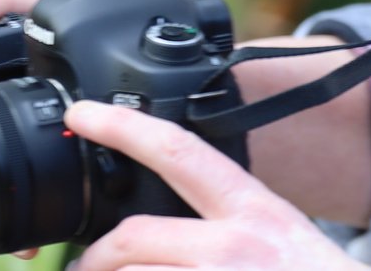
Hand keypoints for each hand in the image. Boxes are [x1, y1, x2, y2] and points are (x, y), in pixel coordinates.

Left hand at [66, 99, 357, 270]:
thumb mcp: (286, 237)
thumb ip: (235, 223)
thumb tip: (172, 231)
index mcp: (255, 212)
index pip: (180, 153)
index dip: (124, 128)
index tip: (84, 114)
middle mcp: (232, 247)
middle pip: (131, 236)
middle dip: (94, 257)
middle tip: (86, 267)